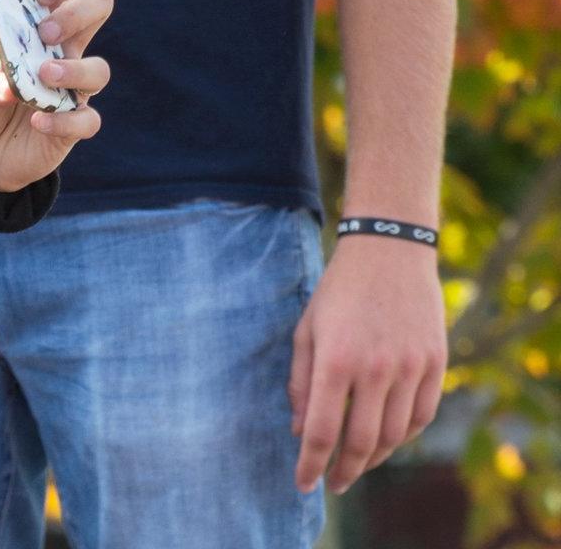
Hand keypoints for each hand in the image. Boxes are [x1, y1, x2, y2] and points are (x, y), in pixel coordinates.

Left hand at [0, 0, 113, 191]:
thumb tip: (8, 88)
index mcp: (35, 26)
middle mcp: (62, 51)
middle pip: (98, 7)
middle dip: (77, 11)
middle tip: (46, 32)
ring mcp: (72, 88)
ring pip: (100, 68)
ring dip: (73, 69)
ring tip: (42, 75)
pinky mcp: (74, 126)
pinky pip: (88, 120)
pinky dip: (65, 120)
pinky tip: (38, 120)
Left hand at [290, 234, 445, 493]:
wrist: (389, 252)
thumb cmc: (338, 292)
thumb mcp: (306, 331)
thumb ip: (302, 383)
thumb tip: (301, 432)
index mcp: (336, 361)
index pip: (323, 431)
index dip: (311, 465)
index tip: (303, 485)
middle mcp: (376, 369)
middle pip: (361, 442)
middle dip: (344, 471)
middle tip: (333, 484)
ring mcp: (411, 368)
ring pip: (394, 434)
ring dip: (373, 457)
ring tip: (356, 465)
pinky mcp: (436, 364)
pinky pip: (421, 415)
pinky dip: (403, 435)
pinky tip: (386, 440)